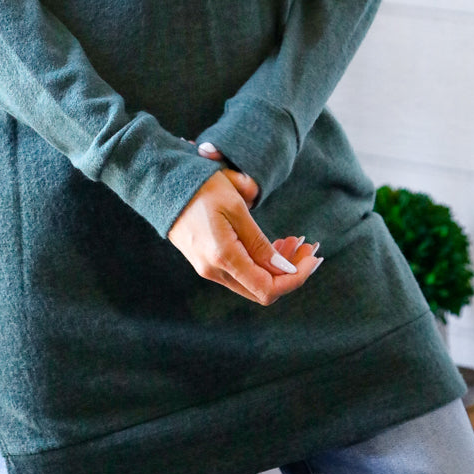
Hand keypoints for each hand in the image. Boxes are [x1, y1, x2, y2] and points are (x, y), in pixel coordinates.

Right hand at [167, 168, 321, 305]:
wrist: (162, 184)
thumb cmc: (200, 188)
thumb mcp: (236, 208)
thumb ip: (260, 242)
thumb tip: (284, 269)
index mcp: (223, 257)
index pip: (268, 289)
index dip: (295, 278)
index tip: (312, 257)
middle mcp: (214, 270)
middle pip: (263, 289)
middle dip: (291, 271)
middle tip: (308, 246)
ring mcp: (208, 268)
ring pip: (252, 280)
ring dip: (277, 266)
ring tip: (293, 241)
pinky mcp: (206, 261)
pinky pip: (240, 271)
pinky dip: (261, 261)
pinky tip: (273, 244)